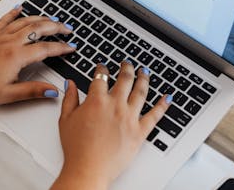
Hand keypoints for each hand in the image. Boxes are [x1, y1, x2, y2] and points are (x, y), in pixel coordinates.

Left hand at [0, 6, 76, 120]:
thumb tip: (53, 91)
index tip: (71, 48)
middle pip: (38, 28)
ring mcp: (0, 36)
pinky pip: (5, 19)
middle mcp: (9, 42)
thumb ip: (33, 91)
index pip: (45, 48)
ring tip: (53, 19)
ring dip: (41, 18)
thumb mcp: (8, 95)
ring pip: (25, 21)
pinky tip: (20, 7)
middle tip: (68, 29)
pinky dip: (15, 12)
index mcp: (16, 56)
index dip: (61, 47)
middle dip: (56, 27)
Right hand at [52, 62, 171, 188]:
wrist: (88, 169)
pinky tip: (167, 97)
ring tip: (145, 72)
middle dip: (126, 68)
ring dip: (144, 79)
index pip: (101, 77)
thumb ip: (69, 98)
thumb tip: (71, 84)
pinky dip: (163, 105)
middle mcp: (116, 106)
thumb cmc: (77, 148)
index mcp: (96, 101)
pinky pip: (155, 115)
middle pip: (125, 79)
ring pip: (141, 92)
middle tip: (127, 63)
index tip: (102, 68)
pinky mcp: (140, 132)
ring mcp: (130, 118)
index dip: (102, 69)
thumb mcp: (65, 120)